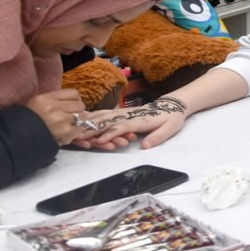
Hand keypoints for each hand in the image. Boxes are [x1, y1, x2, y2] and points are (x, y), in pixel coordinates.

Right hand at [24, 88, 88, 145]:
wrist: (20, 138)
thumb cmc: (30, 122)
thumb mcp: (37, 105)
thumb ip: (55, 101)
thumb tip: (74, 102)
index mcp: (46, 98)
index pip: (73, 93)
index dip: (75, 100)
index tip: (72, 106)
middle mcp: (54, 107)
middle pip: (80, 105)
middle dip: (78, 112)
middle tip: (71, 118)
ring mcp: (60, 120)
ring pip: (82, 116)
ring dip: (79, 122)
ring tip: (70, 126)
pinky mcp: (64, 132)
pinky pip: (80, 128)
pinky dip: (77, 132)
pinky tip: (69, 133)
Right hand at [70, 96, 188, 149]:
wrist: (173, 104)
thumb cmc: (172, 117)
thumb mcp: (170, 128)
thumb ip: (157, 137)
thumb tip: (144, 146)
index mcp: (140, 119)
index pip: (121, 126)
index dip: (109, 134)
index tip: (98, 141)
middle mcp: (130, 114)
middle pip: (108, 120)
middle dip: (93, 129)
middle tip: (78, 137)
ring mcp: (125, 112)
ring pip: (104, 116)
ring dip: (90, 122)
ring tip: (76, 130)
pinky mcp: (123, 112)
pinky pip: (106, 114)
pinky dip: (94, 117)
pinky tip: (84, 120)